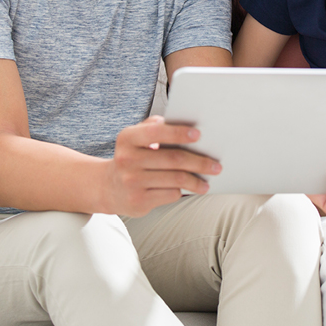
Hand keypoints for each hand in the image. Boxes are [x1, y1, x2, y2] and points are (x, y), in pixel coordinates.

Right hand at [105, 115, 221, 216]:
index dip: (179, 133)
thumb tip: (182, 124)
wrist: (109, 187)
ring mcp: (132, 181)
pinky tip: (190, 190)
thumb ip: (153, 126)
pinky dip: (183, 191)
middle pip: (173, 159)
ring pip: (175, 179)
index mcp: (128, 138)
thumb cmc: (131, 157)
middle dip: (199, 162)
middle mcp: (127, 159)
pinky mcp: (138, 201)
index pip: (156, 132)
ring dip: (196, 181)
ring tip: (207, 182)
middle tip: (216, 165)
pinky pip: (170, 194)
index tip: (198, 135)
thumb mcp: (134, 138)